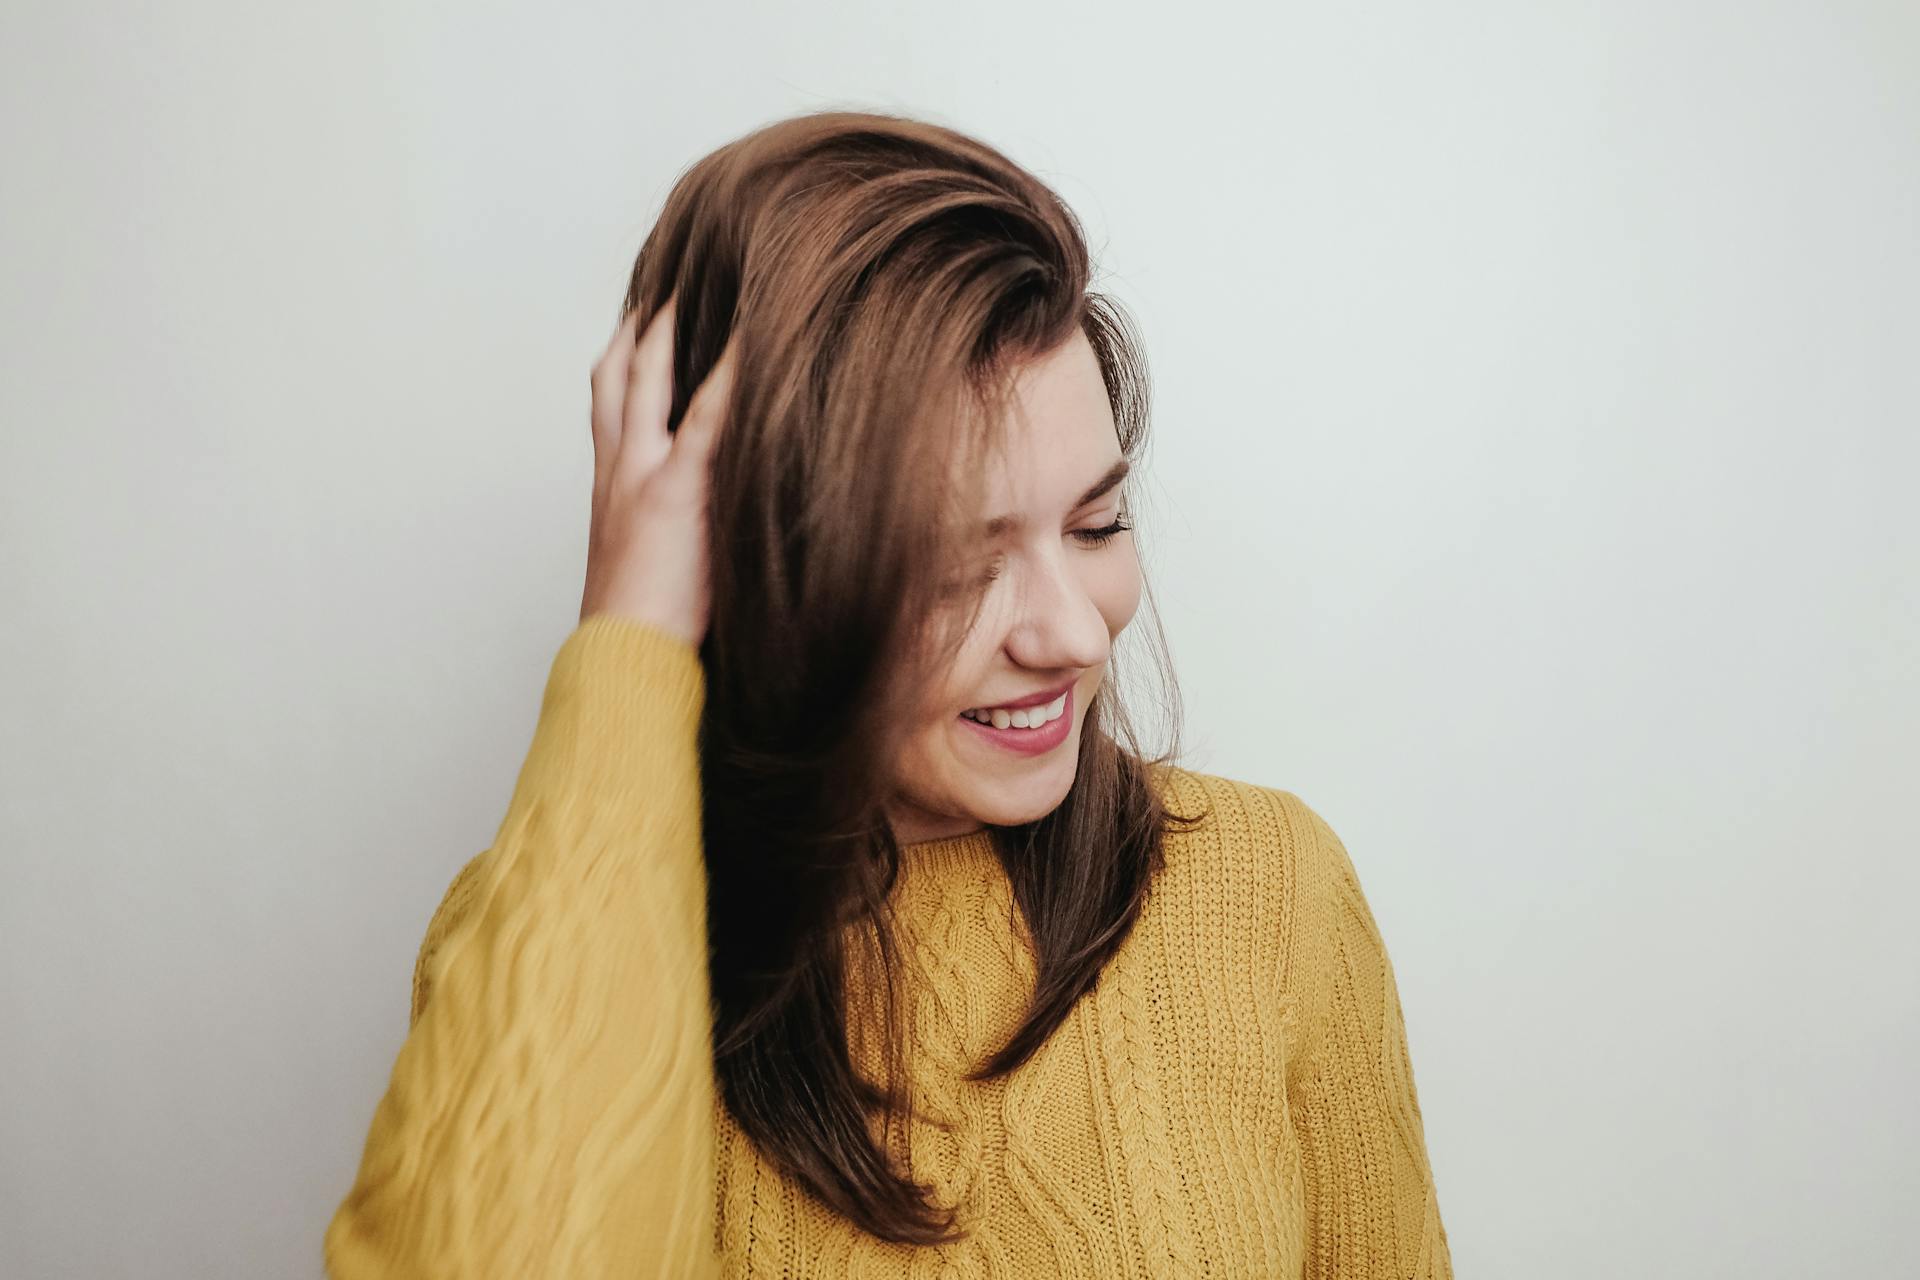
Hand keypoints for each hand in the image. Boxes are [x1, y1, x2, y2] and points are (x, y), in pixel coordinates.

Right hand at [579, 293, 735, 647]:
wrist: (623, 657)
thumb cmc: (643, 627)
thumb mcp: (651, 562)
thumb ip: (674, 524)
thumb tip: (710, 512)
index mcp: (611, 485)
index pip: (610, 404)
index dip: (622, 358)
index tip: (638, 324)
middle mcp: (619, 467)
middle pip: (618, 375)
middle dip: (641, 324)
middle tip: (664, 280)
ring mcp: (643, 473)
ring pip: (647, 378)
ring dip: (670, 328)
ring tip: (704, 286)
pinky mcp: (676, 489)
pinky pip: (705, 416)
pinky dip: (730, 376)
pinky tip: (755, 341)